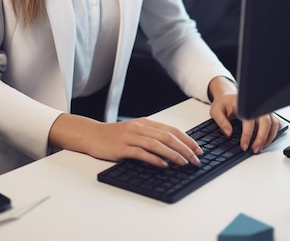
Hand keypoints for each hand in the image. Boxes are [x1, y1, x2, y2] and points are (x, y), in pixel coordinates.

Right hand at [48, 114, 202, 167]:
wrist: (91, 135)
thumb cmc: (113, 136)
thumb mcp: (134, 132)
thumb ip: (150, 137)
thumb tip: (172, 147)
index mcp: (145, 123)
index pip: (171, 130)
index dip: (187, 139)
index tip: (198, 149)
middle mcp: (140, 128)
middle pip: (168, 137)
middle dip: (185, 148)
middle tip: (196, 159)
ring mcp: (131, 137)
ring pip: (157, 144)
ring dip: (174, 154)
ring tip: (185, 163)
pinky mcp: (122, 148)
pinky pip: (142, 153)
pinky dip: (155, 159)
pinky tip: (164, 165)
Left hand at [207, 76, 279, 153]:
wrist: (229, 97)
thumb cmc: (224, 103)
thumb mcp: (216, 110)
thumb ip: (221, 121)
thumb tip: (229, 133)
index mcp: (244, 105)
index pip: (249, 121)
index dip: (247, 135)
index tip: (244, 146)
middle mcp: (256, 107)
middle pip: (266, 122)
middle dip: (261, 138)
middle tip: (254, 149)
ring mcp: (263, 110)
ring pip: (273, 124)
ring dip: (268, 138)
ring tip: (259, 147)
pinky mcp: (267, 115)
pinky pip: (275, 125)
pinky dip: (272, 135)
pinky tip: (264, 142)